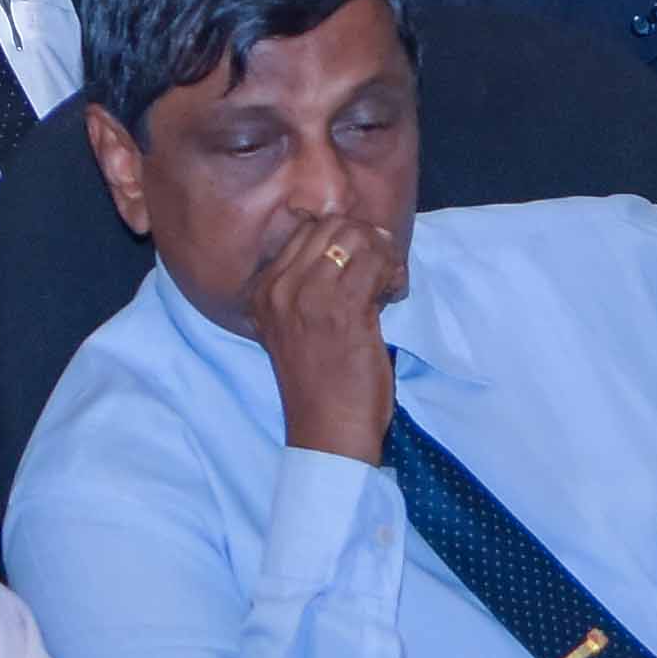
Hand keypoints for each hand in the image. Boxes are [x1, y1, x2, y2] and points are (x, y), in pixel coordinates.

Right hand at [243, 198, 397, 460]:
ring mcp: (309, 297)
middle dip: (366, 241)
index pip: (308, 229)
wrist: (327, 431)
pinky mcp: (343, 311)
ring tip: (387, 285)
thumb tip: (352, 238)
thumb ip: (306, 284)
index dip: (344, 239)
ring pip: (357, 239)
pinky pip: (378, 263)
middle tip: (380, 271)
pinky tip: (393, 295)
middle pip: (332, 226)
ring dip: (383, 256)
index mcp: (262, 290)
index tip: (361, 266)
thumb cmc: (318, 382)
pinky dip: (394, 273)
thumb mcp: (293, 325)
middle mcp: (279, 289)